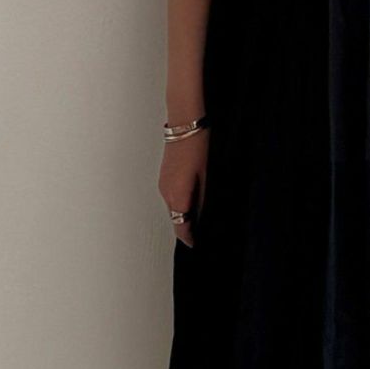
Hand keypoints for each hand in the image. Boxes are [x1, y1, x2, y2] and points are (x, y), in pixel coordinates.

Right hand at [159, 128, 208, 246]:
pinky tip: (191, 200)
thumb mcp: (206, 178)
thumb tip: (201, 218)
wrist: (184, 124)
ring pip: (173, 208)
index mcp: (178, 197)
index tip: (196, 244)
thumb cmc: (198, 147)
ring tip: (199, 218)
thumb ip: (202, 201)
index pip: (181, 227)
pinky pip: (170, 198)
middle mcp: (166, 193)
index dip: (189, 238)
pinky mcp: (164, 177)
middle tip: (200, 234)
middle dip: (187, 228)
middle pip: (176, 219)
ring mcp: (163, 185)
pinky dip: (179, 204)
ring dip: (183, 215)